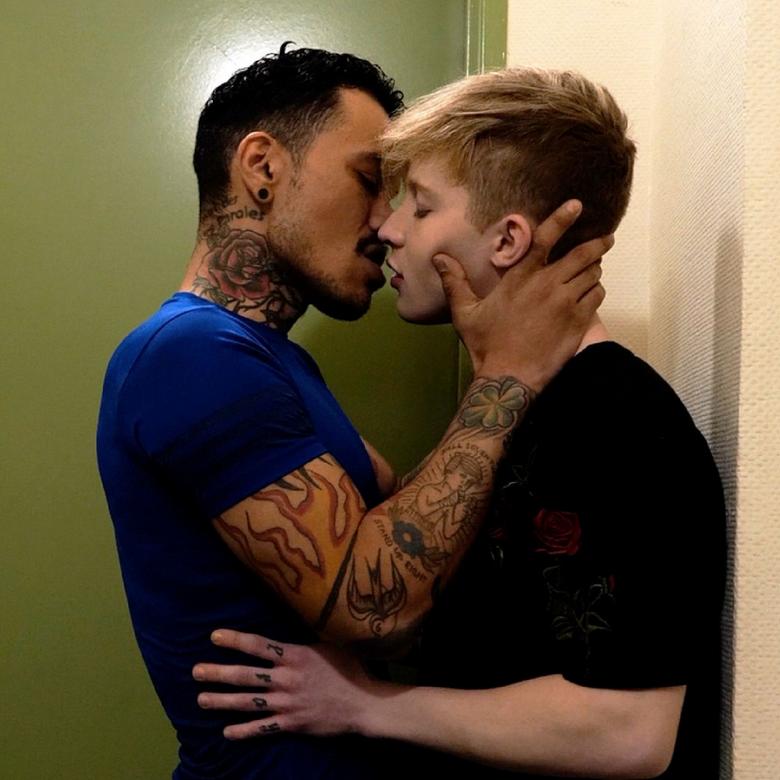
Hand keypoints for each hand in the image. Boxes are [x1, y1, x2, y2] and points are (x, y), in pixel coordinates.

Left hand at [192, 629, 377, 739]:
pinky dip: (243, 731)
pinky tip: (226, 731)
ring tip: (201, 699)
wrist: (362, 704)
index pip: (258, 645)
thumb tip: (297, 622)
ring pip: (247, 702)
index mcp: (294, 656)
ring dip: (222, 701)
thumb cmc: (349, 670)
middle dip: (218, 673)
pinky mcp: (291, 724)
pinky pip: (262, 728)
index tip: (214, 636)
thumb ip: (307, 641)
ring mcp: (286, 703)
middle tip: (196, 671)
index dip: (235, 640)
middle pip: (245, 675)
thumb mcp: (329, 646)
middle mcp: (286, 679)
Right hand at [434, 199, 611, 390]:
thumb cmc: (486, 344)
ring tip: (592, 270)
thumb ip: (455, 282)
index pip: (545, 239)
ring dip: (594, 270)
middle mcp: (548, 284)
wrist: (510, 377)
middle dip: (596, 245)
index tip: (577, 205)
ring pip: (592, 274)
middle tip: (604, 240)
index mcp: (521, 277)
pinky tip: (590, 294)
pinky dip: (595, 291)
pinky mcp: (579, 321)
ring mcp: (567, 302)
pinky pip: (597, 296)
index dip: (563, 218)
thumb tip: (439, 258)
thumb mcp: (465, 312)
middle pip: (582, 254)